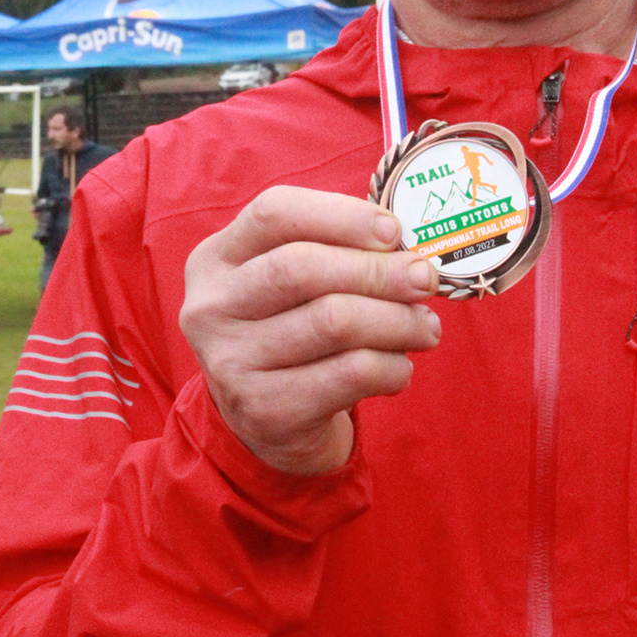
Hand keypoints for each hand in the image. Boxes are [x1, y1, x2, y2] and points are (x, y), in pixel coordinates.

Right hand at [180, 185, 439, 476]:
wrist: (267, 423)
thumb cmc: (291, 328)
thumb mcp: (290, 283)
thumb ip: (335, 253)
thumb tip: (410, 254)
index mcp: (215, 258)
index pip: (274, 212)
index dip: (341, 215)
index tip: (394, 231)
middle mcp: (211, 306)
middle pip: (302, 267)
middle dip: (378, 270)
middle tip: (425, 279)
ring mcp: (230, 361)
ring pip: (333, 322)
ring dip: (397, 320)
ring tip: (426, 326)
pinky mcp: (265, 410)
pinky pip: (349, 374)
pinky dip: (391, 367)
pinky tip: (401, 366)